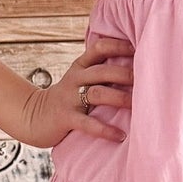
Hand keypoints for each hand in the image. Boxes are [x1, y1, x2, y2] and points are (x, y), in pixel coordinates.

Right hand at [20, 31, 132, 147]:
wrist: (34, 116)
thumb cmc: (68, 98)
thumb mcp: (80, 79)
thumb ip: (101, 71)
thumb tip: (136, 66)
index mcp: (80, 66)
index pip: (99, 48)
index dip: (119, 46)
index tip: (140, 48)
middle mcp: (75, 79)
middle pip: (102, 71)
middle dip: (125, 74)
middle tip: (148, 80)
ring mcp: (69, 98)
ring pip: (97, 93)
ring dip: (119, 98)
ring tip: (138, 105)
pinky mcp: (66, 118)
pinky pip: (88, 124)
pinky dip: (105, 130)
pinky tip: (120, 135)